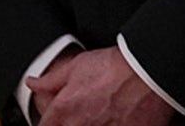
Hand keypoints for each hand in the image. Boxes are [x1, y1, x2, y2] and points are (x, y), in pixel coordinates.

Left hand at [26, 47, 175, 125]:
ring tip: (103, 115)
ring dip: (94, 124)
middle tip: (87, 112)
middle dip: (72, 122)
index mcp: (64, 111)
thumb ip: (51, 79)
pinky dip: (113, 125)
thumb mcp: (78, 65)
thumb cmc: (117, 66)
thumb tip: (34, 83)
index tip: (57, 118)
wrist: (150, 71)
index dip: (50, 121)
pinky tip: (118, 119)